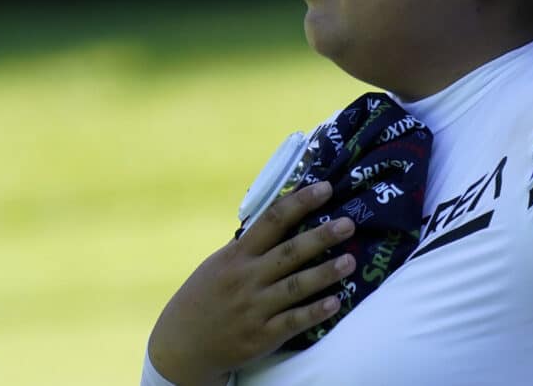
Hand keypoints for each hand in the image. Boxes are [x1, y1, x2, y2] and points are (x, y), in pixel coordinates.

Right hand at [147, 181, 356, 385]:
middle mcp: (246, 278)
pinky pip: (292, 322)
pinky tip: (335, 302)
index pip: (272, 221)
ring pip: (295, 287)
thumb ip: (249, 244)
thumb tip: (280, 216)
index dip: (300, 202)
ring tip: (350, 261)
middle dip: (321, 236)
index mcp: (237, 255)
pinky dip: (314, 312)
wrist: (182, 345)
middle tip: (349, 224)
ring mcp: (254, 308)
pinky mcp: (261, 336)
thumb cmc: (206, 296)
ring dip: (325, 273)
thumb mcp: (219, 263)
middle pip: (289, 252)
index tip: (325, 188)